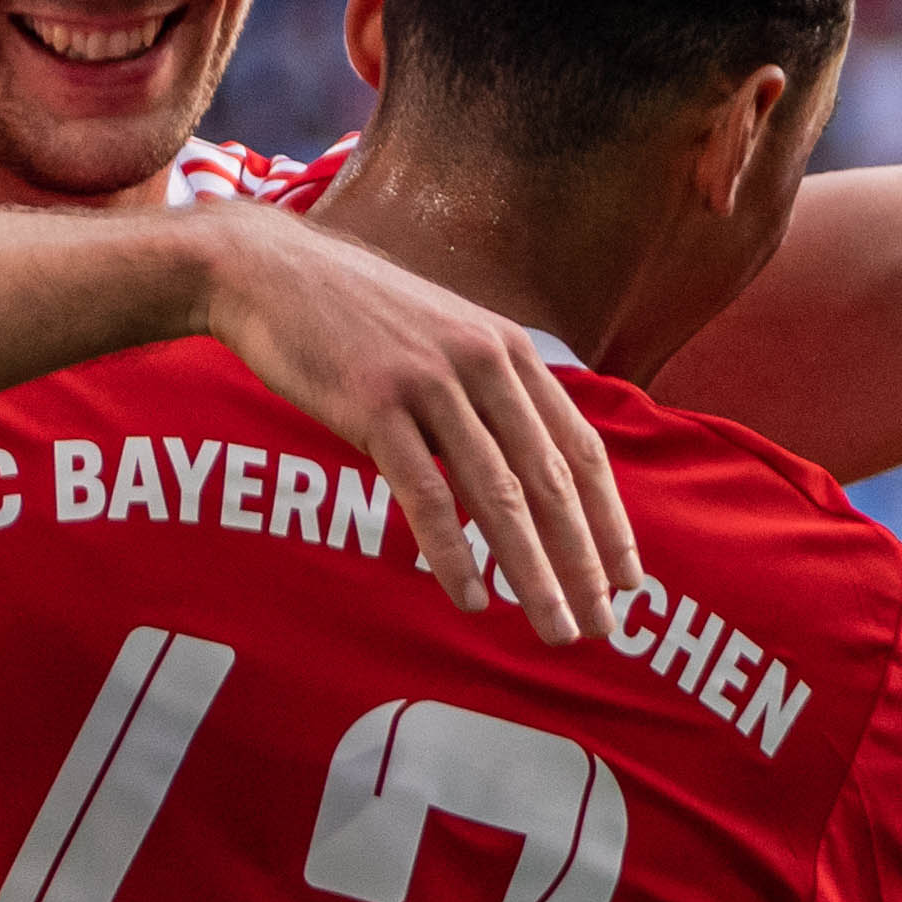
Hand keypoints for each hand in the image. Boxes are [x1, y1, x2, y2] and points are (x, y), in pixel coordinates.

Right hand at [186, 205, 641, 640]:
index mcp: (510, 351)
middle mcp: (484, 364)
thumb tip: (521, 467)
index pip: (581, 449)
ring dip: (532, 574)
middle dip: (584, 563)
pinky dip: (453, 555)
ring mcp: (431, 384)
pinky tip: (470, 599)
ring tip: (554, 629)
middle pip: (551, 482)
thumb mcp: (445, 337)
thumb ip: (488, 392)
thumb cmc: (356, 316)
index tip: (630, 579)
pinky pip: (427, 496)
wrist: (271, 272)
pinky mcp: (376, 405)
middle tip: (605, 627)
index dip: (610, 520)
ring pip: (500, 497)